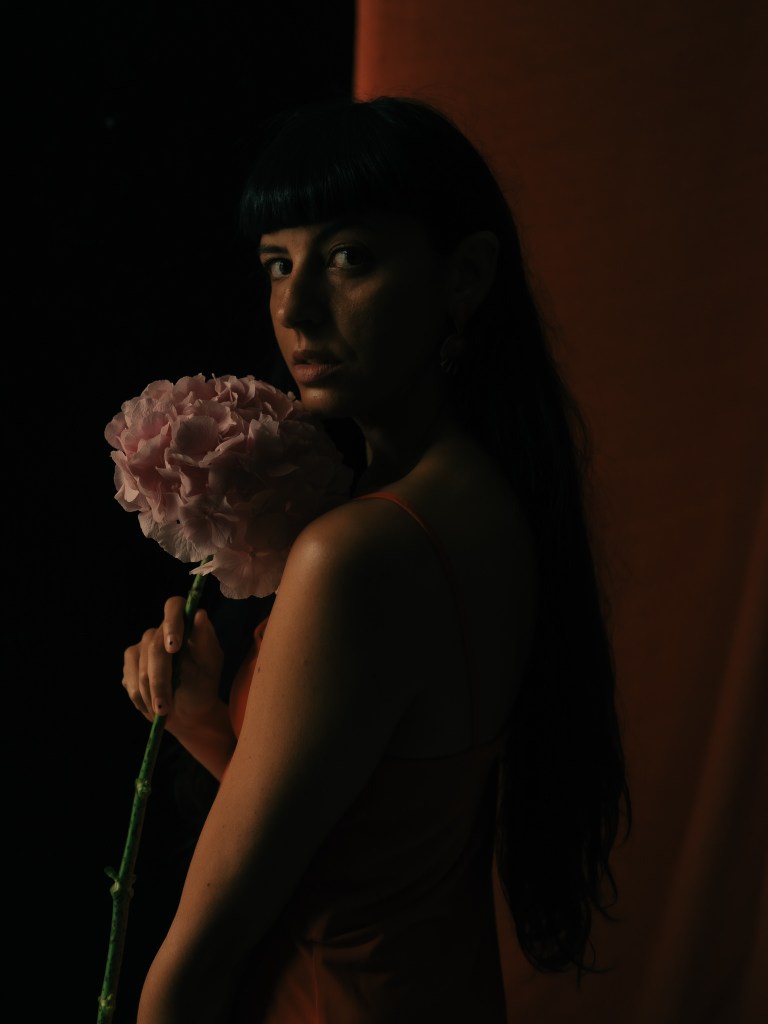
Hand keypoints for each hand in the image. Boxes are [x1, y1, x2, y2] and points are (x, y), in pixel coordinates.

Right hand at [122, 596, 223, 724]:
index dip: (171, 623)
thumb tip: (200, 614)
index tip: (173, 647)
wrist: (189, 711)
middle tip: (166, 705)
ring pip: (140, 666)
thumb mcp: (210, 663)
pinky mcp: (130, 663)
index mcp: (184, 624)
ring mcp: (141, 646)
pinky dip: (141, 698)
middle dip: (160, 679)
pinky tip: (153, 706)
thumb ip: (205, 639)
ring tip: (164, 711)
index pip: (173, 606)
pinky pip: (130, 679)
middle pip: (154, 646)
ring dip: (151, 693)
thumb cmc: (203, 684)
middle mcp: (160, 631)